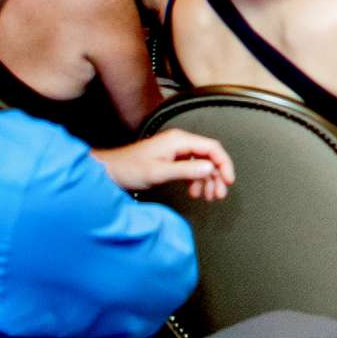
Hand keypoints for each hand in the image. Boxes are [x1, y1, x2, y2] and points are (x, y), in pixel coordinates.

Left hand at [99, 130, 234, 200]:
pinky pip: (191, 169)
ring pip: (201, 165)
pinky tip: (194, 193)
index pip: (212, 148)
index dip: (224, 164)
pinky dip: (196, 181)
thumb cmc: (128, 169)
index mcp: (179, 140)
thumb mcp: (159, 172)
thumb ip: (186, 170)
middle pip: (209, 157)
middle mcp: (179, 143)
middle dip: (216, 176)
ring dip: (207, 181)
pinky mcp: (171, 160)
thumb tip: (210, 169)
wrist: (108, 172)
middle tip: (219, 194)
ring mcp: (175, 151)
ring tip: (208, 197)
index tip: (228, 180)